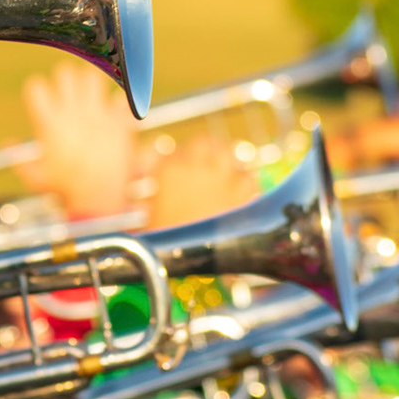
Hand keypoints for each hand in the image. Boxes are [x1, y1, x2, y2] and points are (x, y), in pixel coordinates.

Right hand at [17, 62, 137, 219]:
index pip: (36, 86)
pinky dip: (117, 102)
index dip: (38, 89)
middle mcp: (72, 113)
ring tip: (92, 95)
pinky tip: (115, 111)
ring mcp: (97, 114)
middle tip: (70, 94)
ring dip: (90, 82)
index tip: (44, 99)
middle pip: (65, 73)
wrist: (97, 197)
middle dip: (66, 80)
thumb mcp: (36, 178)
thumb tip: (5, 145)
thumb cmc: (65, 190)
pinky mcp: (117, 120)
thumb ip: (19, 160)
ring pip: (92, 76)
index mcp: (50, 123)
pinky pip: (119, 98)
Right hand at [143, 135, 257, 229]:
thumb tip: (154, 191)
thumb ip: (154, 195)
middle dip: (201, 150)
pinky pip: (247, 176)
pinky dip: (243, 181)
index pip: (173, 151)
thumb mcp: (150, 214)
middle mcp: (196, 167)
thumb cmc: (166, 240)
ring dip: (223, 160)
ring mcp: (222, 177)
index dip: (175, 159)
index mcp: (169, 171)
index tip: (175, 167)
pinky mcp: (242, 192)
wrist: (194, 256)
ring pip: (227, 153)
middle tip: (200, 161)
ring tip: (220, 171)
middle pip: (202, 142)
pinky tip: (238, 189)